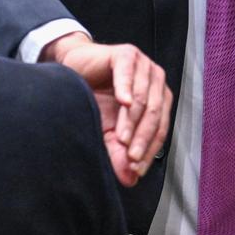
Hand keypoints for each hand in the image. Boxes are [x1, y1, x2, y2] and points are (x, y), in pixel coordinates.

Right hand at [43, 32, 172, 186]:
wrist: (74, 71)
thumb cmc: (95, 98)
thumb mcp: (107, 131)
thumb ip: (120, 152)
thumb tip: (131, 179)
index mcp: (158, 98)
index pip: (160, 127)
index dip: (150, 149)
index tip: (137, 168)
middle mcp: (155, 81)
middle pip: (154, 114)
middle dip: (143, 138)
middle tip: (131, 157)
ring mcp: (143, 65)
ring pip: (143, 98)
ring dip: (132, 121)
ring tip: (121, 138)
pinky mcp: (126, 54)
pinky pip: (128, 74)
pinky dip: (126, 89)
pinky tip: (122, 103)